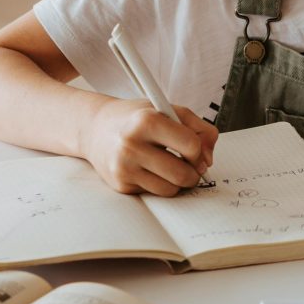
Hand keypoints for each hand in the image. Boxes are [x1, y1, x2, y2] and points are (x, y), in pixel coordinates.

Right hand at [82, 97, 218, 195]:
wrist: (95, 128)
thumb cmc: (137, 118)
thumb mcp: (169, 110)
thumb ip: (199, 128)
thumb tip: (208, 160)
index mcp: (147, 121)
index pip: (191, 145)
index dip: (199, 150)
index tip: (195, 149)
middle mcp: (132, 145)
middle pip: (182, 174)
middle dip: (194, 173)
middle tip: (191, 165)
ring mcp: (124, 168)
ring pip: (171, 190)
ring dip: (178, 182)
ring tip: (171, 166)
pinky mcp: (121, 185)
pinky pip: (155, 193)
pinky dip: (160, 184)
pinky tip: (151, 169)